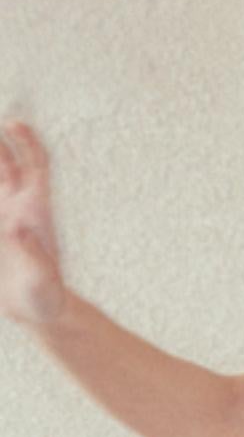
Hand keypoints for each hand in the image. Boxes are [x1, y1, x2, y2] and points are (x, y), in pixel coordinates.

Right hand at [0, 119, 67, 328]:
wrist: (35, 312)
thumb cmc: (47, 299)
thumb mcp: (43, 283)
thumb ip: (34, 258)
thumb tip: (18, 227)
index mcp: (37, 210)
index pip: (37, 165)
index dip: (27, 141)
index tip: (13, 124)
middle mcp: (16, 205)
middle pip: (4, 161)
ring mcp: (0, 215)